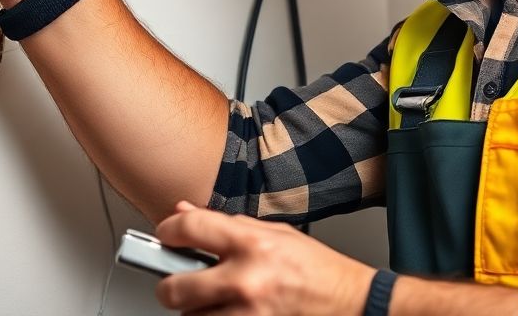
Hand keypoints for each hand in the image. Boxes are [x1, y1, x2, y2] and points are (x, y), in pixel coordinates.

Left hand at [155, 201, 374, 315]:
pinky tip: (230, 311)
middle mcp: (246, 281)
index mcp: (252, 245)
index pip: (188, 229)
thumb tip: (184, 213)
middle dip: (171, 284)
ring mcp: (247, 315)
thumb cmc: (318, 269)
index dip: (167, 231)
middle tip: (180, 280)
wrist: (351, 304)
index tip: (165, 236)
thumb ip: (227, 225)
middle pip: (173, 288)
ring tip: (217, 298)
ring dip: (196, 309)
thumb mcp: (276, 233)